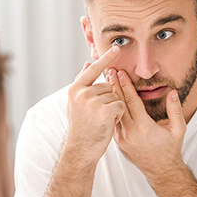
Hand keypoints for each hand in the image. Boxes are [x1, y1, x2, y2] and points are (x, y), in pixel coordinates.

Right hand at [66, 46, 124, 164]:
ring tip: (101, 119)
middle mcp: (82, 92)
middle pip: (107, 86)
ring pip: (115, 96)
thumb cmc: (81, 125)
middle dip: (108, 99)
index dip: (106, 59)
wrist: (81, 148)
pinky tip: (108, 123)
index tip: (117, 48)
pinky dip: (118, 114)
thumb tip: (86, 63)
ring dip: (113, 107)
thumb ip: (83, 83)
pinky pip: (120, 105)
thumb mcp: (76, 102)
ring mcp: (93, 101)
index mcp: (75, 89)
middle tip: (97, 114)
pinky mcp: (105, 110)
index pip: (93, 69)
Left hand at [109, 69, 185, 177]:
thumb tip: (173, 92)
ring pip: (113, 111)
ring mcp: (121, 137)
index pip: (131, 101)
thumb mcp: (178, 129)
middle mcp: (130, 132)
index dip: (125, 85)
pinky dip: (110, 108)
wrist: (160, 170)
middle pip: (119, 103)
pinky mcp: (117, 141)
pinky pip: (113, 121)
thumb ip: (175, 110)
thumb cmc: (170, 148)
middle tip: (109, 71)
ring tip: (106, 81)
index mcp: (144, 127)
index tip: (121, 72)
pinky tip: (108, 98)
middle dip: (114, 85)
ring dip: (110, 96)